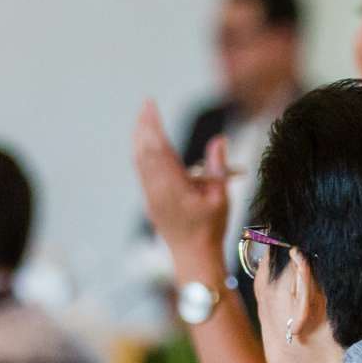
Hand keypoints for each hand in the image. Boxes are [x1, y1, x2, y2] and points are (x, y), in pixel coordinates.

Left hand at [134, 102, 231, 279]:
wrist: (193, 258)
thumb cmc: (211, 229)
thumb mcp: (222, 199)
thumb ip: (218, 168)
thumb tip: (218, 140)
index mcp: (174, 188)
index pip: (160, 149)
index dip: (154, 125)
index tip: (151, 105)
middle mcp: (157, 191)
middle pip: (145, 152)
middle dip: (144, 126)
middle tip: (146, 104)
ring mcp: (151, 197)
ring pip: (139, 161)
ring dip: (140, 138)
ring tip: (142, 118)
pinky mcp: (150, 202)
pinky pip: (141, 172)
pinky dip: (142, 153)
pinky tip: (144, 144)